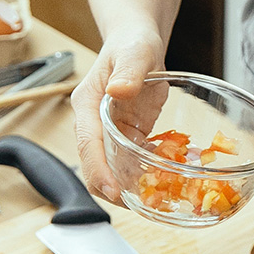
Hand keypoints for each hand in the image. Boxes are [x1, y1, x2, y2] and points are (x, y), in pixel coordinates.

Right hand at [71, 27, 165, 202]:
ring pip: (113, 171)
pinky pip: (132, 164)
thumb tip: (119, 90)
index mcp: (88, 106)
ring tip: (156, 205)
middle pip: (95, 167)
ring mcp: (111, 134)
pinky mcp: (128, 138)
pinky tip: (166, 188)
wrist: (138, 44)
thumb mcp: (134, 53)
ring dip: (130, 189)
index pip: (89, 145)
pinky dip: (145, 177)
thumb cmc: (132, 44)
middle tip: (142, 208)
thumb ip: (128, 71)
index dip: (99, 172)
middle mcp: (95, 125)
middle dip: (113, 191)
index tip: (114, 192)